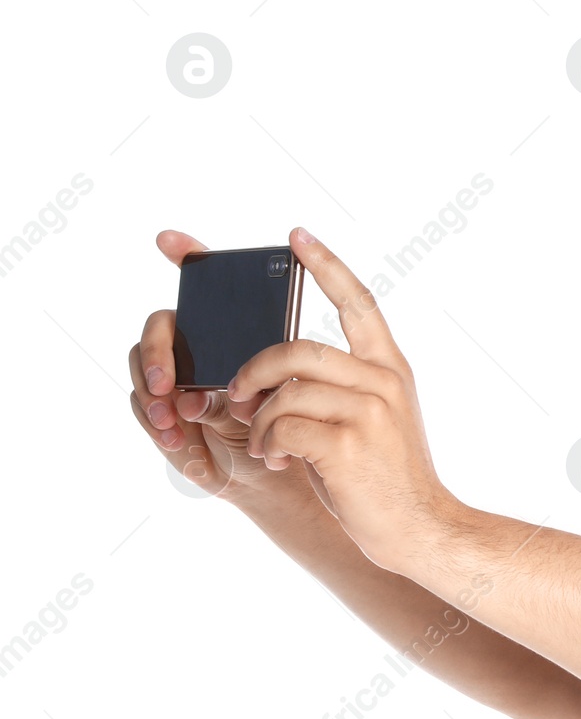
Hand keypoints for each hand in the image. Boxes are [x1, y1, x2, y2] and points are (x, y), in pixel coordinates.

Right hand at [128, 229, 309, 502]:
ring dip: (153, 394)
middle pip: (161, 327)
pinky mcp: (169, 416)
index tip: (169, 238)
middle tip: (167, 381)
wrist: (286, 480)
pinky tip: (176, 439)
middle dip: (156, 351)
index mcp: (235, 338)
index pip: (205, 290)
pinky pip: (144, 409)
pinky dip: (157, 424)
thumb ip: (281, 370)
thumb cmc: (298, 430)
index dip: (187, 256)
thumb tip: (272, 357)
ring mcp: (179, 382)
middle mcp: (200, 352)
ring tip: (176, 419)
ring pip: (143, 369)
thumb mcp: (296, 395)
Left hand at [229, 227, 460, 571]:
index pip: (358, 302)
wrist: (422, 529)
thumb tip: (272, 378)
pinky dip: (268, 444)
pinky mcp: (348, 444)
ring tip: (265, 446)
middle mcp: (383, 381)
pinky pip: (283, 426)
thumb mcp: (374, 421)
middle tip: (237, 397)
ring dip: (259, 421)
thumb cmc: (387, 481)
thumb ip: (338, 390)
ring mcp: (368, 411)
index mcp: (390, 370)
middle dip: (253, 370)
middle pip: (298, 347)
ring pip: (284, 391)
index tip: (296, 237)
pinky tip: (278, 462)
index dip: (325, 266)